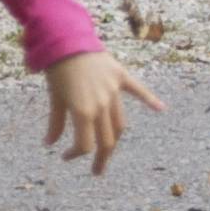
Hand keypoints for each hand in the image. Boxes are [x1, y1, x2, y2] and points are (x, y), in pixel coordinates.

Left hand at [40, 49, 163, 170]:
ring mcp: (114, 91)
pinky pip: (138, 90)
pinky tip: (161, 108)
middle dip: (100, 158)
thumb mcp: (55, 98)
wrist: (66, 38)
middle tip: (96, 171)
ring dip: (115, 138)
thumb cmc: (57, 70)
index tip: (65, 156)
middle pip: (107, 140)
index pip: (85, 145)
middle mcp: (102, 104)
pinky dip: (149, 99)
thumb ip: (56, 123)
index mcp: (84, 112)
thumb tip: (49, 144)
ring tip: (108, 150)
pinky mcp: (120, 76)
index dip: (75, 154)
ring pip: (120, 122)